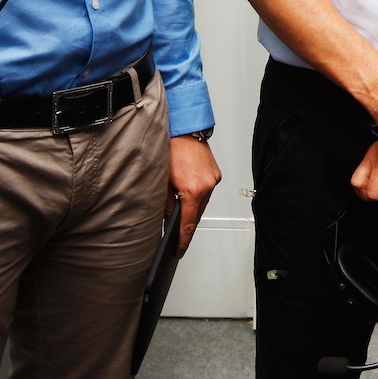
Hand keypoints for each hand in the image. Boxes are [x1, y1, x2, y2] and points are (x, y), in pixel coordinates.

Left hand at [169, 134, 221, 255]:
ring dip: (192, 209)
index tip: (179, 250)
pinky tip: (188, 192)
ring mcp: (213, 180)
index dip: (182, 240)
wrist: (185, 128)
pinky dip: (197, 196)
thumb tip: (167, 218)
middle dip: (186, 225)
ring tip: (180, 208)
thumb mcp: (162, 180)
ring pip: (202, 204)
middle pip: (196, 215)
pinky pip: (206, 192)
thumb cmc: (172, 148)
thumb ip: (165, 204)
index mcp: (192, 190)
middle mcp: (207, 186)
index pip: (187, 224)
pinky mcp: (215, 174)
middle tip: (176, 235)